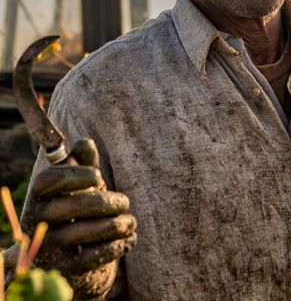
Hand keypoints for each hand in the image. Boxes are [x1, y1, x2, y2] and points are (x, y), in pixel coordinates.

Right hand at [20, 138, 136, 298]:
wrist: (63, 253)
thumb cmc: (74, 205)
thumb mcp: (76, 183)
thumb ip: (82, 162)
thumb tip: (85, 142)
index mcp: (37, 194)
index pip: (50, 179)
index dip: (77, 175)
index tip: (98, 176)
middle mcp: (37, 220)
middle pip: (73, 206)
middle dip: (107, 202)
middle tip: (125, 202)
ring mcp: (49, 246)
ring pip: (85, 232)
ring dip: (116, 224)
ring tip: (131, 221)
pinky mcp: (65, 268)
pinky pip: (93, 257)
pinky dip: (116, 246)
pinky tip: (129, 239)